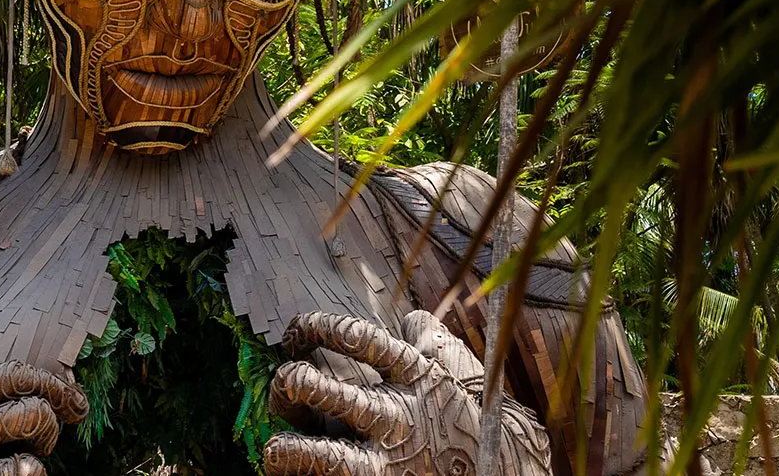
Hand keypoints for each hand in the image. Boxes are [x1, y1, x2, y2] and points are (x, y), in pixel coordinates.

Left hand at [263, 310, 551, 475]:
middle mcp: (396, 415)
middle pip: (322, 391)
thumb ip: (426, 335)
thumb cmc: (470, 411)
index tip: (294, 334)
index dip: (313, 328)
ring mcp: (389, 461)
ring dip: (288, 451)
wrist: (503, 470)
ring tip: (275, 450)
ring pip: (324, 456)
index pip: (353, 338)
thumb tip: (404, 319)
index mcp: (413, 374)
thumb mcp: (455, 364)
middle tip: (287, 384)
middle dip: (290, 384)